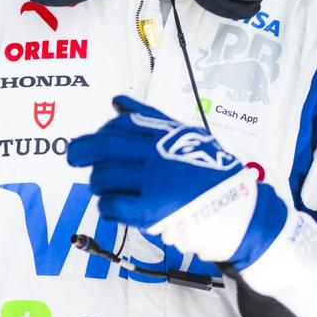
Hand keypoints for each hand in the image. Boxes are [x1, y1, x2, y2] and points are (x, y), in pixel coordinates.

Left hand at [67, 95, 286, 266]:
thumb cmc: (215, 174)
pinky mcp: (153, 212)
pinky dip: (106, 206)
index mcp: (167, 135)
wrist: (244, 215)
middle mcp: (158, 156)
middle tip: (72, 157)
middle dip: (81, 150)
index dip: (102, 130)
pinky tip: (112, 206)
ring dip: (97, 182)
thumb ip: (150, 118)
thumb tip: (116, 101)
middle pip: (106, 148)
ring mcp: (154, 184)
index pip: (122, 125)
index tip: (93, 137)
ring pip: (105, 178)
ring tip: (103, 187)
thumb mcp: (188, 135)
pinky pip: (113, 206)